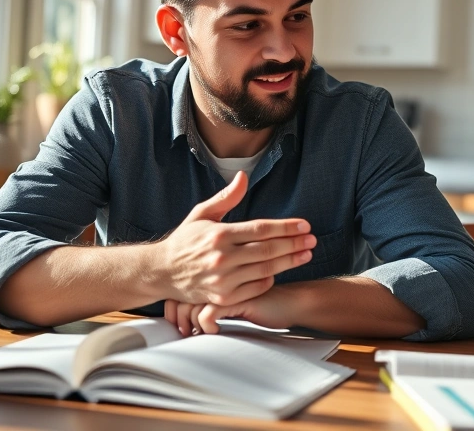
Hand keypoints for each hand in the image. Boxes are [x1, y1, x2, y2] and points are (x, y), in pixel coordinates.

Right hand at [152, 171, 314, 306]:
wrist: (160, 273)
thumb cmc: (184, 241)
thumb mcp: (201, 214)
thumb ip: (226, 197)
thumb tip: (243, 176)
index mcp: (219, 235)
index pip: (261, 230)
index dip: (286, 227)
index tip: (304, 225)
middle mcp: (222, 258)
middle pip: (268, 251)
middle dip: (294, 244)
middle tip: (312, 240)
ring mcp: (223, 281)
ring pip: (266, 270)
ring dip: (289, 262)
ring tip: (306, 254)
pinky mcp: (222, 298)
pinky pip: (255, 288)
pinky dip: (270, 279)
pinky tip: (280, 270)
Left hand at [164, 286, 294, 335]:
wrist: (290, 301)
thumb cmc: (260, 298)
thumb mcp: (234, 291)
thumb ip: (213, 293)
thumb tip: (185, 310)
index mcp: (215, 270)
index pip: (180, 287)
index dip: (173, 306)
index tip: (175, 323)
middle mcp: (218, 274)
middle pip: (181, 296)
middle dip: (177, 317)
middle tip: (182, 331)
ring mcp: (227, 286)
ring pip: (192, 306)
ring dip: (192, 324)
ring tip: (197, 332)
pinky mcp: (236, 300)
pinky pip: (208, 315)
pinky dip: (206, 326)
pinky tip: (215, 331)